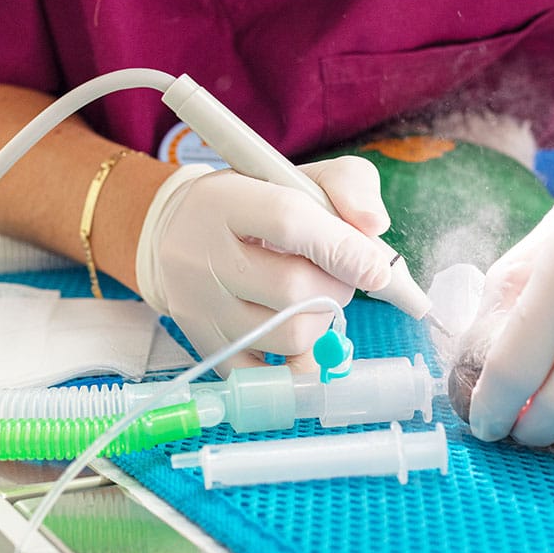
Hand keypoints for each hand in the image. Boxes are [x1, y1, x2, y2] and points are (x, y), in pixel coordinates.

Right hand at [135, 156, 393, 373]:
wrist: (177, 232)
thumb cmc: (253, 201)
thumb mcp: (297, 176)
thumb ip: (348, 185)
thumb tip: (375, 227)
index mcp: (225, 201)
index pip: (288, 220)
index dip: (342, 247)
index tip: (376, 268)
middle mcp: (202, 255)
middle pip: (293, 289)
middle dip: (337, 289)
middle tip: (337, 278)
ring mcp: (200, 307)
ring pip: (289, 336)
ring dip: (322, 323)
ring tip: (312, 301)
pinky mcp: (205, 346)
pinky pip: (268, 377)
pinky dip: (298, 363)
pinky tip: (301, 338)